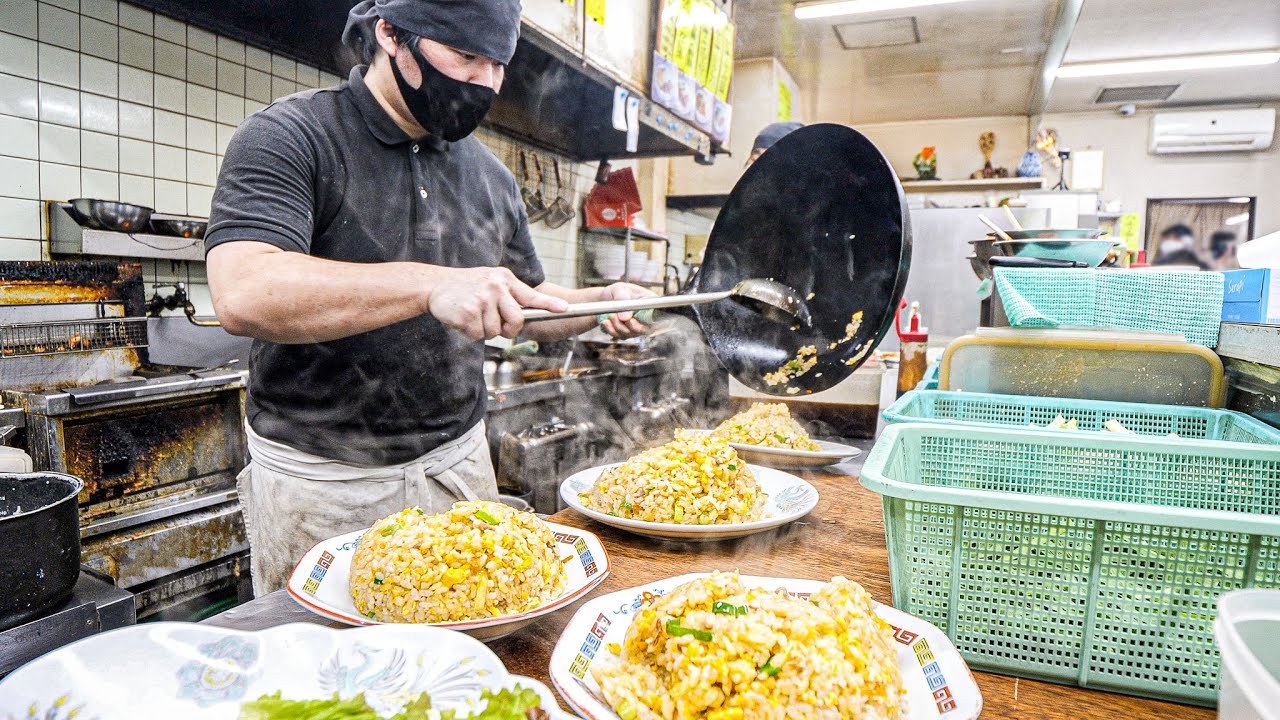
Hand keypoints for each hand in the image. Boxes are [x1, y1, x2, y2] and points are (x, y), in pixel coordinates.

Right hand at [424, 266, 566, 339]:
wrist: (435, 285)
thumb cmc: (466, 287)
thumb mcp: (491, 282)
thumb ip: (509, 295)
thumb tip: (525, 316)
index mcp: (505, 279)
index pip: (531, 296)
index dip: (549, 305)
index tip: (565, 309)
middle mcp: (496, 287)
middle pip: (517, 320)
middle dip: (509, 329)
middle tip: (496, 325)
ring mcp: (482, 298)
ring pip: (495, 331)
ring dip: (483, 330)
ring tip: (472, 315)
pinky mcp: (469, 311)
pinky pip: (477, 334)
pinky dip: (469, 333)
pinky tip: (462, 319)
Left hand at [599, 282, 655, 337]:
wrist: (607, 299)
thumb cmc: (618, 291)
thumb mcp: (620, 290)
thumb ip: (623, 300)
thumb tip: (626, 317)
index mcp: (651, 303)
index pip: (656, 315)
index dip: (646, 321)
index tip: (631, 320)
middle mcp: (647, 316)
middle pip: (645, 329)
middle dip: (628, 326)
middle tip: (614, 316)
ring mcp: (638, 326)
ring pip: (631, 333)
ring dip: (618, 327)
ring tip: (609, 315)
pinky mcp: (628, 332)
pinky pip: (622, 336)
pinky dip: (612, 331)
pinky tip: (606, 322)